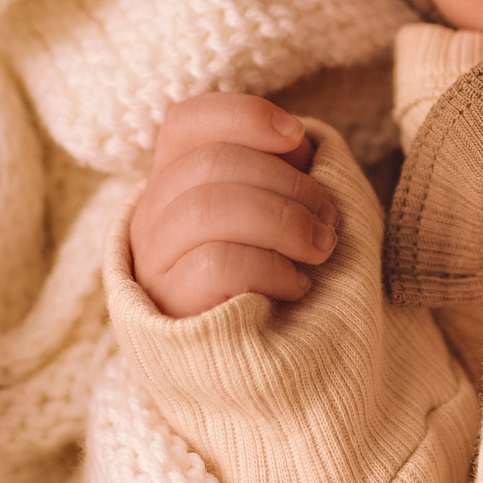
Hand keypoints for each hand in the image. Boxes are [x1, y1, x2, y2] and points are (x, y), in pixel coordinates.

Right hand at [131, 93, 340, 317]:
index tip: (297, 135)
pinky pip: (216, 263)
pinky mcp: (169, 307)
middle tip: (329, 217)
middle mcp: (152, 215)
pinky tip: (295, 286)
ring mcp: (154, 262)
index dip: (243, 116)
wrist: (276, 366)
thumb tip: (293, 138)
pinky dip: (271, 267)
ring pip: (207, 206)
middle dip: (287, 183)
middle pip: (209, 162)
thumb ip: (284, 167)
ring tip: (319, 249)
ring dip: (283, 220)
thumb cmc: (283, 271)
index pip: (188, 122)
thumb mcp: (285, 208)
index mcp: (177, 179)